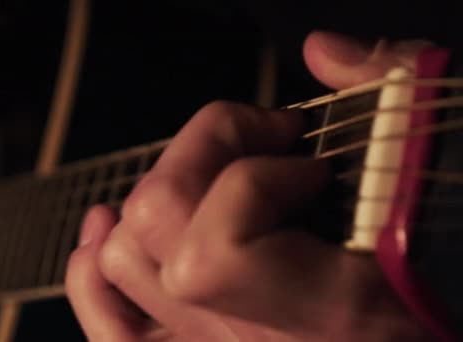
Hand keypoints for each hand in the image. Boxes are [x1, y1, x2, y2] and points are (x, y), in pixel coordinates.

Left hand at [66, 32, 433, 340]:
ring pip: (122, 257)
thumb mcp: (438, 197)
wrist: (424, 339)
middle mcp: (249, 340)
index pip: (220, 242)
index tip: (310, 164)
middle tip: (262, 144)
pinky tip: (110, 226)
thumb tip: (324, 52)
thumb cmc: (443, 288)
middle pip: (158, 220)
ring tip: (200, 174)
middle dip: (203, 150)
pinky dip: (94, 268)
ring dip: (154, 193)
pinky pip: (108, 324)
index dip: (254, 174)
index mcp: (320, 313)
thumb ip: (397, 115)